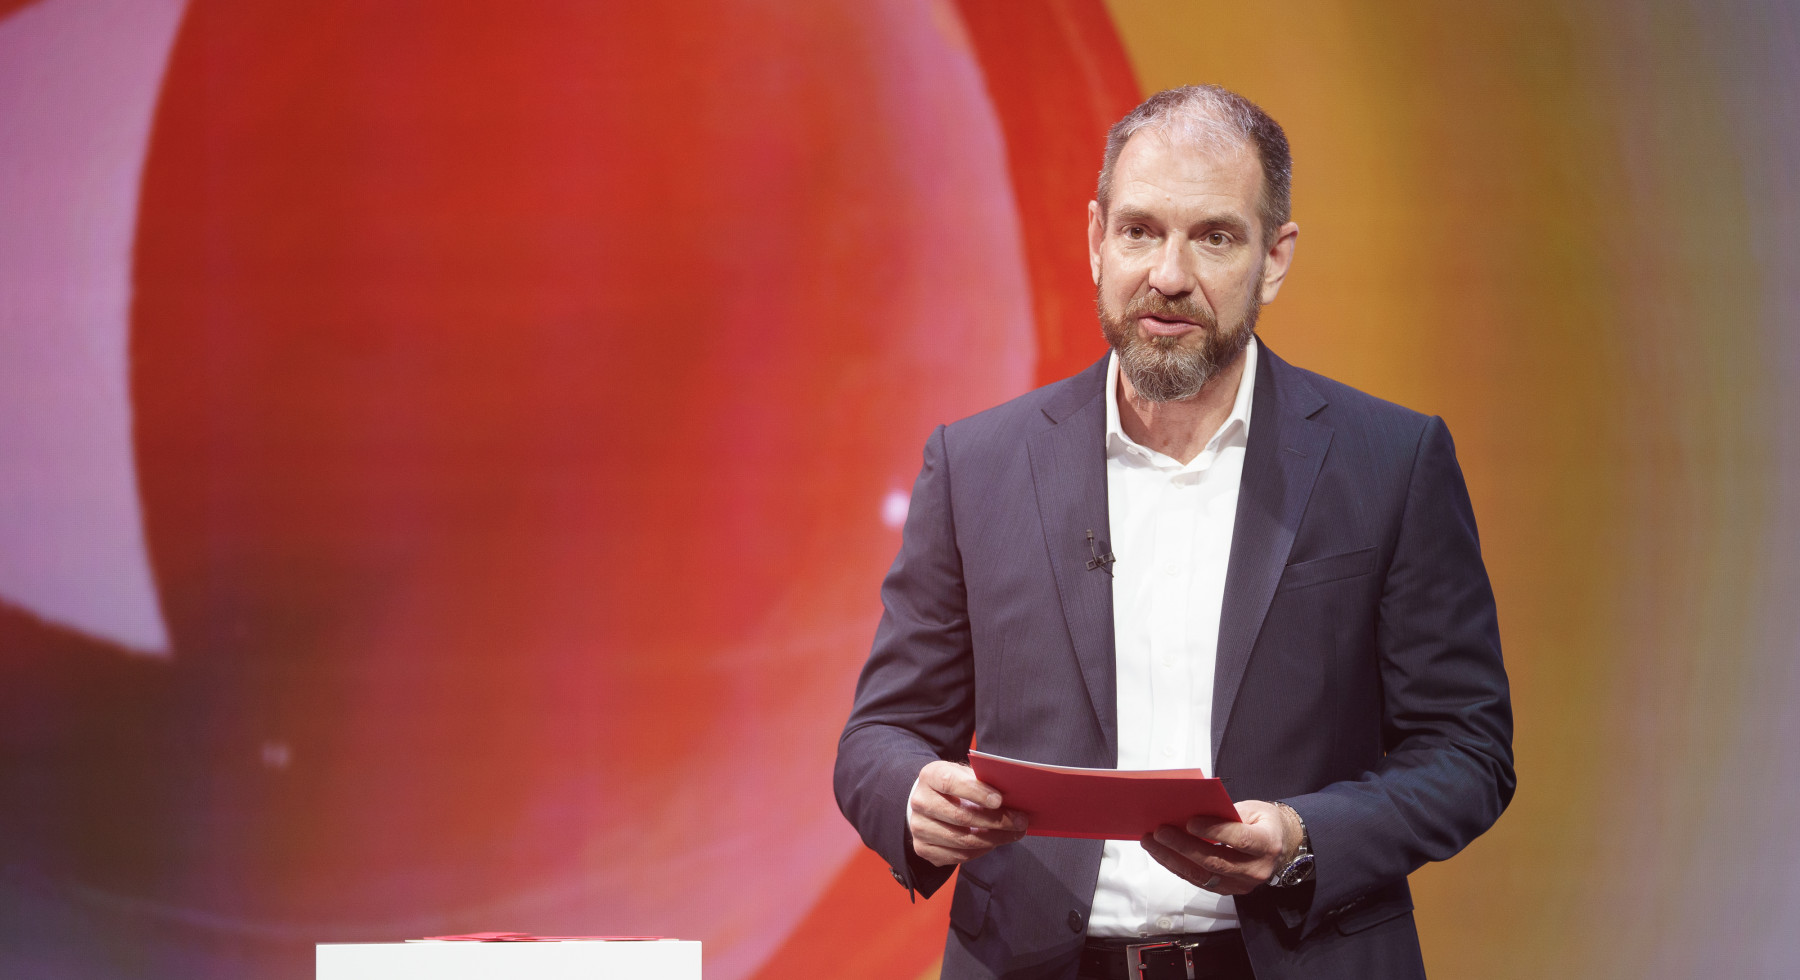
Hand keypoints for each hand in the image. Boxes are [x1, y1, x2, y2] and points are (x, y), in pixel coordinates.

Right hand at [907, 760, 1029, 867]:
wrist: (927, 802)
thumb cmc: (953, 786)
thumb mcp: (965, 774)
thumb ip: (983, 780)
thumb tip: (1013, 793)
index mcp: (929, 776)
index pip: (951, 783)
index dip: (976, 792)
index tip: (1000, 800)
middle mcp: (919, 802)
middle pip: (960, 816)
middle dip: (996, 821)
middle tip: (1020, 822)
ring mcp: (918, 828)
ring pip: (962, 840)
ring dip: (994, 839)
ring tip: (1013, 834)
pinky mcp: (922, 848)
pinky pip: (958, 856)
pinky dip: (980, 851)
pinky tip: (994, 842)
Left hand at [1141, 800, 1300, 895]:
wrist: (1280, 846)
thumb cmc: (1262, 822)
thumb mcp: (1252, 809)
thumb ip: (1226, 812)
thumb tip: (1190, 812)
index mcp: (1267, 843)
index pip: (1240, 840)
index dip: (1214, 831)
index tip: (1190, 822)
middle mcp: (1256, 868)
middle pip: (1215, 861)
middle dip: (1183, 846)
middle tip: (1159, 832)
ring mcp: (1242, 884)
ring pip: (1202, 875)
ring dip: (1172, 859)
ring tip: (1151, 843)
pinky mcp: (1228, 890)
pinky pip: (1198, 881)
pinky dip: (1177, 867)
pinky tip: (1161, 853)